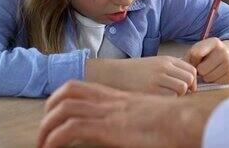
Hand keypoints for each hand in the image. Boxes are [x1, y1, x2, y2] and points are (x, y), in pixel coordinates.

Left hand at [38, 81, 220, 147]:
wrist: (185, 121)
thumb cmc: (173, 122)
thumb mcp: (146, 115)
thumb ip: (130, 117)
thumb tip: (126, 128)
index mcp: (118, 97)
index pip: (82, 87)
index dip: (62, 97)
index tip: (55, 113)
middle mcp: (110, 100)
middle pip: (68, 92)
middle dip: (49, 109)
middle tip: (44, 129)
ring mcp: (108, 112)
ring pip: (64, 108)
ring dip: (46, 126)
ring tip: (43, 143)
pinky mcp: (109, 128)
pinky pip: (71, 129)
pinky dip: (54, 138)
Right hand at [85, 56, 196, 96]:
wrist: (114, 73)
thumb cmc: (136, 71)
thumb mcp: (156, 64)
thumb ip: (172, 70)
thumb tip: (190, 82)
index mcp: (167, 60)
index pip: (191, 70)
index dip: (193, 81)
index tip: (188, 88)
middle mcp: (164, 67)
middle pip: (189, 79)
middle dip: (188, 89)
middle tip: (180, 95)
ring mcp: (158, 78)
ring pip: (182, 88)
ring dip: (178, 95)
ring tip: (168, 96)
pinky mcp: (150, 89)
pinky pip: (169, 97)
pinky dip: (168, 100)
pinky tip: (159, 99)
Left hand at [184, 38, 228, 83]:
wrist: (228, 56)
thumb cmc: (207, 54)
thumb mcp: (196, 50)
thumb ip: (188, 62)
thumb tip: (191, 84)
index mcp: (214, 42)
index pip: (196, 53)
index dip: (192, 61)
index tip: (195, 60)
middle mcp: (224, 51)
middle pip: (201, 69)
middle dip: (199, 70)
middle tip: (204, 66)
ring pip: (208, 78)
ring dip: (206, 76)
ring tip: (210, 70)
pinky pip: (216, 83)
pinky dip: (214, 80)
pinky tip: (217, 74)